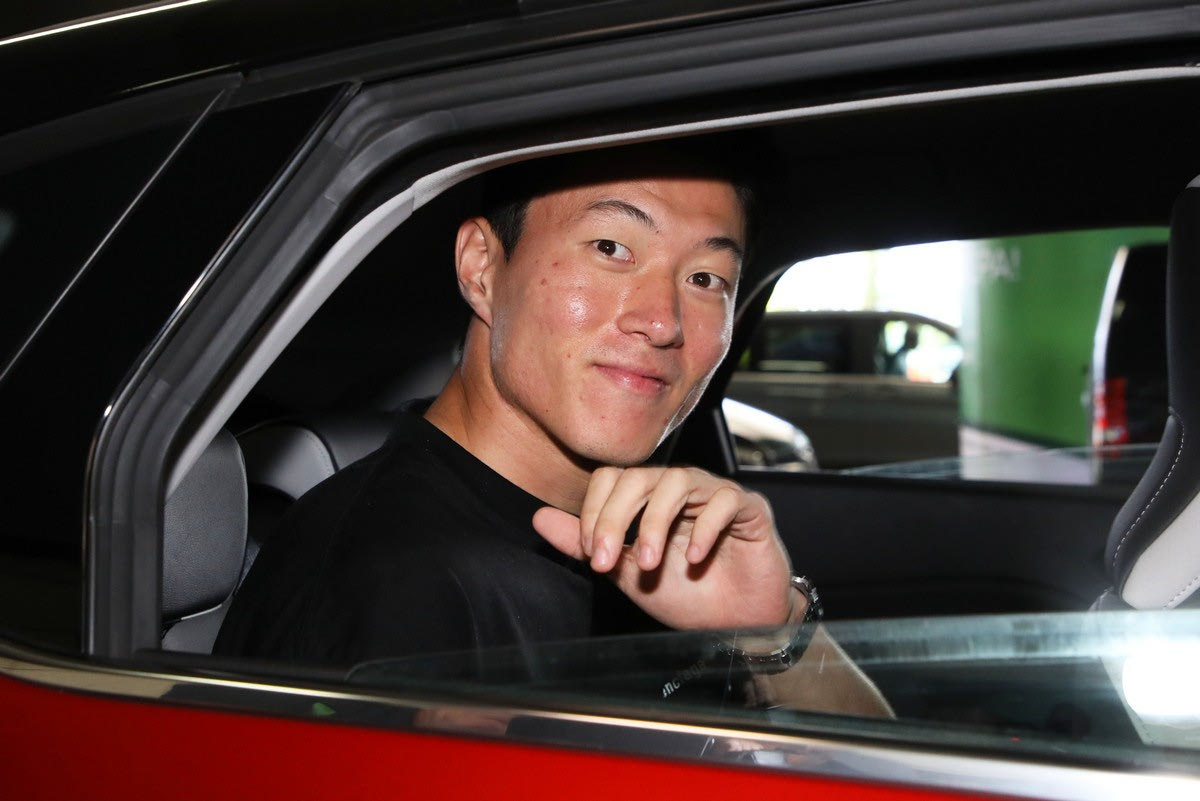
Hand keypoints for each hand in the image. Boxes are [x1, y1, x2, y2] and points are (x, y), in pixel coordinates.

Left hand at [533, 466, 796, 629]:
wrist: (736, 626)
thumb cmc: (687, 596)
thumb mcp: (626, 573)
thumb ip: (588, 544)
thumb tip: (539, 518)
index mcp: (648, 498)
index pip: (612, 479)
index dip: (595, 511)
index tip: (590, 555)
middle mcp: (679, 488)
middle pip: (638, 477)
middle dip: (614, 518)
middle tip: (605, 560)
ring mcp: (714, 493)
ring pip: (676, 481)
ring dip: (654, 522)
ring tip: (648, 564)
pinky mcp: (749, 508)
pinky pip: (724, 499)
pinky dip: (704, 527)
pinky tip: (692, 558)